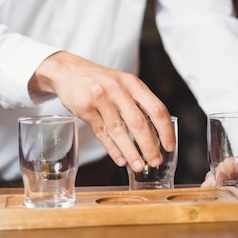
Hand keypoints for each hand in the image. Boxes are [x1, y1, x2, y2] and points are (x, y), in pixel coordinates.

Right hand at [28, 51, 175, 171]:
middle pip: (138, 122)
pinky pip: (102, 133)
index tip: (169, 146)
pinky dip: (113, 149)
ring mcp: (100, 98)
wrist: (68, 70)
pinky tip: (120, 159)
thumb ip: (137, 102)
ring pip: (119, 130)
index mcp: (132, 83)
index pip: (156, 108)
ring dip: (131, 152)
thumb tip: (156, 133)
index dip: (165, 129)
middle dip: (149, 146)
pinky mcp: (84, 108)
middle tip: (155, 161)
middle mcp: (117, 89)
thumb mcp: (122, 83)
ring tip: (138, 166)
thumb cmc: (99, 80)